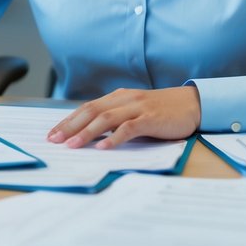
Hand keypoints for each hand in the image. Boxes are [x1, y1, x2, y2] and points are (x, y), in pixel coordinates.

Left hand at [46, 86, 200, 149]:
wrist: (192, 103)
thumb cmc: (162, 111)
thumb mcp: (135, 111)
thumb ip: (116, 119)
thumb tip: (91, 135)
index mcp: (118, 97)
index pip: (87, 108)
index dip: (68, 120)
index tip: (52, 134)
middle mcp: (125, 99)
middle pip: (91, 111)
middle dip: (70, 126)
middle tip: (54, 141)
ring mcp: (138, 108)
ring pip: (106, 119)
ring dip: (87, 133)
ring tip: (73, 146)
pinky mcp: (151, 119)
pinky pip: (129, 128)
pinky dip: (114, 138)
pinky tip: (103, 147)